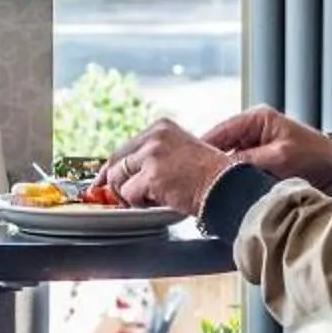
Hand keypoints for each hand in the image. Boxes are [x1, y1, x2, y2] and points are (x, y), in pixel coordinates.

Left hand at [103, 119, 235, 217]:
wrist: (226, 187)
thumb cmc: (208, 176)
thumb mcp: (180, 152)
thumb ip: (154, 156)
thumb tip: (126, 172)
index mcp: (160, 127)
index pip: (125, 148)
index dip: (113, 168)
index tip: (105, 181)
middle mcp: (154, 136)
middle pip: (116, 161)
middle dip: (113, 183)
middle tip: (119, 199)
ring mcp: (152, 154)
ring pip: (118, 179)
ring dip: (128, 196)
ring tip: (150, 200)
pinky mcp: (152, 175)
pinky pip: (129, 194)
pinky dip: (139, 205)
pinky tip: (157, 203)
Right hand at [199, 105, 331, 185]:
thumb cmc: (315, 156)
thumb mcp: (280, 158)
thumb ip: (248, 162)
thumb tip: (221, 171)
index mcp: (256, 118)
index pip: (219, 131)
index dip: (201, 148)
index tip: (187, 164)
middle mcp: (252, 130)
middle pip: (219, 146)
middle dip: (208, 163)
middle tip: (193, 180)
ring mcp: (254, 146)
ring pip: (227, 161)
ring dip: (221, 174)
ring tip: (207, 188)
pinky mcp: (259, 162)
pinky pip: (238, 171)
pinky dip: (232, 181)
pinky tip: (224, 192)